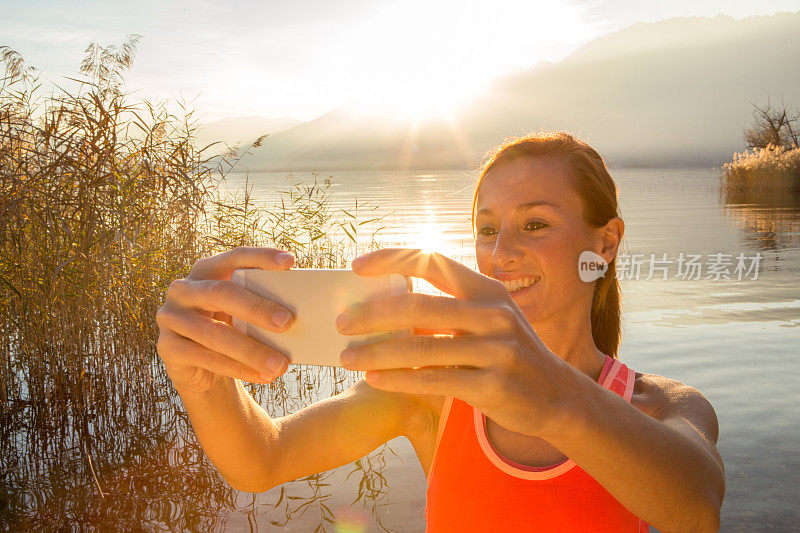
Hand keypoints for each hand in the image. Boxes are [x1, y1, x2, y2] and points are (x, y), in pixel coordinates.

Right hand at [156, 247, 295, 394]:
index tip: (290, 261)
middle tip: (287, 322)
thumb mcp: (245, 314)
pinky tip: (262, 376)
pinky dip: (238, 368)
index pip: (235, 257)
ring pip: (213, 333)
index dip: (260, 257)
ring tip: (280, 364)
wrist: (202, 367)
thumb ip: (262, 305)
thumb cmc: (233, 330)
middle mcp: (184, 289)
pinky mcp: (167, 346)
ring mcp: (171, 317)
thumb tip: (299, 314)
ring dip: (251, 350)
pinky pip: (205, 358)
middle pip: (221, 293)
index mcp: (207, 270)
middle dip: (256, 308)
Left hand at [336, 248, 573, 436]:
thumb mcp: (488, 318)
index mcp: (488, 289)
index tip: (356, 266)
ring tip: (347, 357)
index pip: (432, 261)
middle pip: (419, 307)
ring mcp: (496, 350)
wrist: (556, 395)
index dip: (391, 260)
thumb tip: (390, 303)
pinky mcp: (493, 386)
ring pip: (421, 348)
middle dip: (372, 314)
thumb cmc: (509, 351)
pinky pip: (434, 381)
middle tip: (342, 323)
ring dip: (377, 353)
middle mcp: (494, 314)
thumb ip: (448, 307)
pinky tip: (374, 379)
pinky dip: (398, 380)